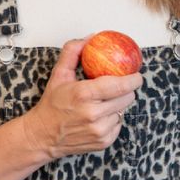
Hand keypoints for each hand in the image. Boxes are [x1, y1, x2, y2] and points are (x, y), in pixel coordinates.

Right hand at [23, 39, 142, 159]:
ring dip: (117, 105)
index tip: (136, 75)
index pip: (120, 85)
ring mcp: (99, 130)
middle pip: (127, 98)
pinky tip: (99, 117)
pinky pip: (119, 125)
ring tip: (102, 103)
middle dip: (125, 90)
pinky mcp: (103, 142)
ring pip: (123, 111)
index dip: (133, 79)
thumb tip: (90, 37)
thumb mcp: (59, 74)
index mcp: (84, 94)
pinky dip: (113, 119)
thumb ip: (73, 52)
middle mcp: (93, 114)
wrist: (42, 135)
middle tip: (117, 87)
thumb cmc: (52, 104)